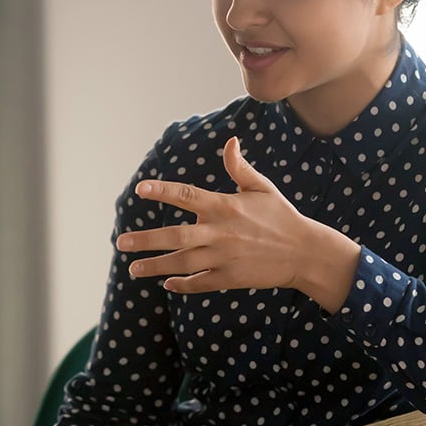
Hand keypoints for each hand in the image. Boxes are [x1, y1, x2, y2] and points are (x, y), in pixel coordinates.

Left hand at [116, 136, 359, 309]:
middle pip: (176, 236)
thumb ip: (239, 167)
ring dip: (156, 266)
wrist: (304, 253)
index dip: (162, 191)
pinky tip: (167, 283)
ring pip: (182, 263)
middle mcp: (220, 233)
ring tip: (134, 268)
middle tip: (121, 242)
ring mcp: (224, 258)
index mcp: (225, 206)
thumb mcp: (261, 187)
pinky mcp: (230, 279)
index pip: (186, 196)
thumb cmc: (281, 215)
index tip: (140, 189)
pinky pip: (199, 283)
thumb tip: (230, 141)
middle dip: (146, 240)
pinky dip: (182, 284)